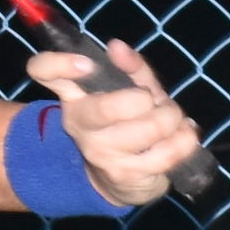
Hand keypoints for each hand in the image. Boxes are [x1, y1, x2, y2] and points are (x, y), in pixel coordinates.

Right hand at [25, 38, 203, 206]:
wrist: (121, 182)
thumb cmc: (128, 124)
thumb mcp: (129, 90)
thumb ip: (129, 66)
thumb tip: (117, 47)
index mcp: (75, 97)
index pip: (45, 72)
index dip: (60, 64)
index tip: (87, 64)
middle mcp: (80, 125)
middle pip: (105, 108)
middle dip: (144, 100)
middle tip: (154, 102)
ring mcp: (100, 152)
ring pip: (150, 128)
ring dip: (172, 119)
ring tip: (172, 120)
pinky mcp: (124, 175)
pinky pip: (168, 151)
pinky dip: (184, 140)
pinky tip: (182, 137)